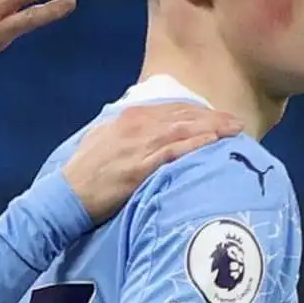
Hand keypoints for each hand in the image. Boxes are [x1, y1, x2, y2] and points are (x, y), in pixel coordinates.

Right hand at [61, 103, 241, 221]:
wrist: (67, 193)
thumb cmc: (84, 170)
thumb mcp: (103, 138)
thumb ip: (126, 130)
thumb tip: (145, 127)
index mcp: (128, 117)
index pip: (171, 108)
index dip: (198, 111)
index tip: (218, 115)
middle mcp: (136, 125)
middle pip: (183, 116)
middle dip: (212, 118)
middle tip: (236, 121)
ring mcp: (138, 145)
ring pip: (183, 131)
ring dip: (212, 128)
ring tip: (234, 130)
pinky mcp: (139, 167)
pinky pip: (173, 152)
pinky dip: (194, 145)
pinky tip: (212, 143)